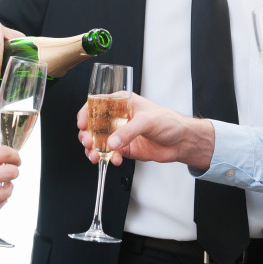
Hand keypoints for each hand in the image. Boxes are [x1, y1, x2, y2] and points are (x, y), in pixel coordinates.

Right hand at [76, 94, 214, 169]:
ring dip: (94, 150)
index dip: (86, 113)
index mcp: (121, 103)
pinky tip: (114, 160)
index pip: (96, 104)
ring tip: (96, 156)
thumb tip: (112, 142)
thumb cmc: (169, 122)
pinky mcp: (124, 148)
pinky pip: (109, 154)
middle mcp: (117, 118)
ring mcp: (119, 134)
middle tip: (89, 143)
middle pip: (93, 125)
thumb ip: (128, 132)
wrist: (181, 141)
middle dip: (87, 135)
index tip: (82, 124)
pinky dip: (108, 159)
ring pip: (98, 142)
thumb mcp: (147, 121)